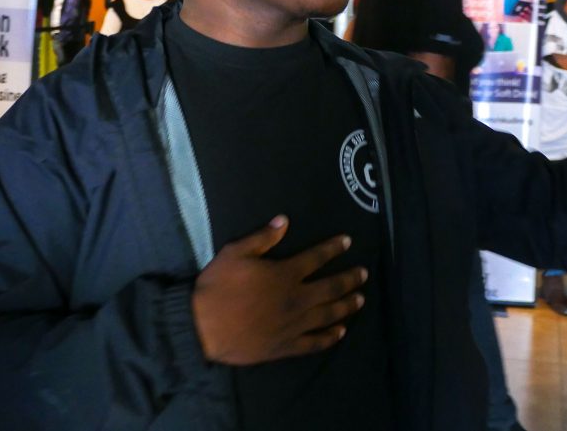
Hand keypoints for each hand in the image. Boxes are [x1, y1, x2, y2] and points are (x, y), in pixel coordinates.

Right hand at [191, 216, 366, 365]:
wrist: (203, 328)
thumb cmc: (218, 287)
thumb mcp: (235, 253)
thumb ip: (262, 237)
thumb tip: (284, 221)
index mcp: (285, 274)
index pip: (317, 257)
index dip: (334, 248)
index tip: (348, 242)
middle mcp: (296, 299)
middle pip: (331, 288)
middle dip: (350, 279)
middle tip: (364, 274)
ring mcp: (293, 325)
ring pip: (328, 315)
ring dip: (346, 306)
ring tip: (360, 300)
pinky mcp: (285, 346)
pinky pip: (313, 343)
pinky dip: (329, 337)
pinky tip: (340, 332)